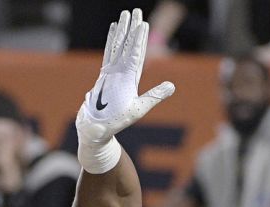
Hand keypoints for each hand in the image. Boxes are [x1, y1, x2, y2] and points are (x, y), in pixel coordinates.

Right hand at [75, 9, 174, 172]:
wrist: (96, 131)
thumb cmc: (116, 124)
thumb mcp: (138, 110)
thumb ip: (154, 96)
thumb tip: (172, 86)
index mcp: (131, 80)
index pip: (137, 55)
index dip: (140, 40)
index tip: (143, 24)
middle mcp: (122, 74)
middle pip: (128, 47)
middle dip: (132, 29)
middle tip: (135, 11)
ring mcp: (111, 74)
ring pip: (117, 48)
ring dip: (121, 32)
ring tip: (124, 15)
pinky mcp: (102, 77)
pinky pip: (107, 55)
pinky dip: (110, 42)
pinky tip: (112, 30)